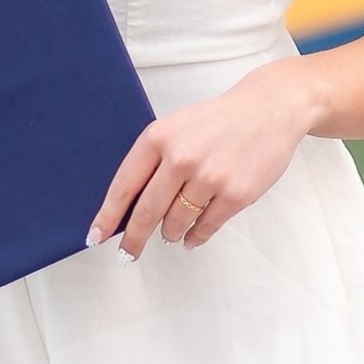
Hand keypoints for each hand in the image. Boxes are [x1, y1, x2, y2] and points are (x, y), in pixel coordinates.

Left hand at [89, 60, 317, 258]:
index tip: (95, 236)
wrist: (268, 110)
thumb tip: (130, 205)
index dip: (108, 215)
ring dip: (169, 233)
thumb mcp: (177, 126)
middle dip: (133, 239)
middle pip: (147, 211)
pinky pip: (205, 227)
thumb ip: (155, 159)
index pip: (125, 184)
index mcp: (160, 137)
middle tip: (127, 253)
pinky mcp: (235, 194)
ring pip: (176, 222)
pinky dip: (195, 236)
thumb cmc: (218, 120)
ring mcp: (210, 177)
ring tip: (170, 232)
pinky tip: (191, 236)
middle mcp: (182, 157)